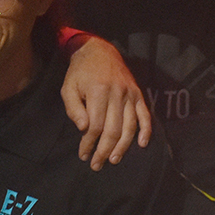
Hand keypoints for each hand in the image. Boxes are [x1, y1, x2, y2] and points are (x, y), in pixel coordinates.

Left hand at [61, 34, 151, 169]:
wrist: (98, 50)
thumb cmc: (80, 72)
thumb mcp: (68, 88)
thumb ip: (74, 109)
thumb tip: (84, 129)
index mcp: (98, 91)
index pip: (95, 125)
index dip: (89, 143)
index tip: (83, 154)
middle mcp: (117, 93)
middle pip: (113, 129)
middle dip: (104, 150)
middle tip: (97, 165)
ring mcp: (130, 94)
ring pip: (129, 126)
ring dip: (122, 146)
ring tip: (113, 160)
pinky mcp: (138, 94)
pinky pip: (145, 115)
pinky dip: (146, 130)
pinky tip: (142, 144)